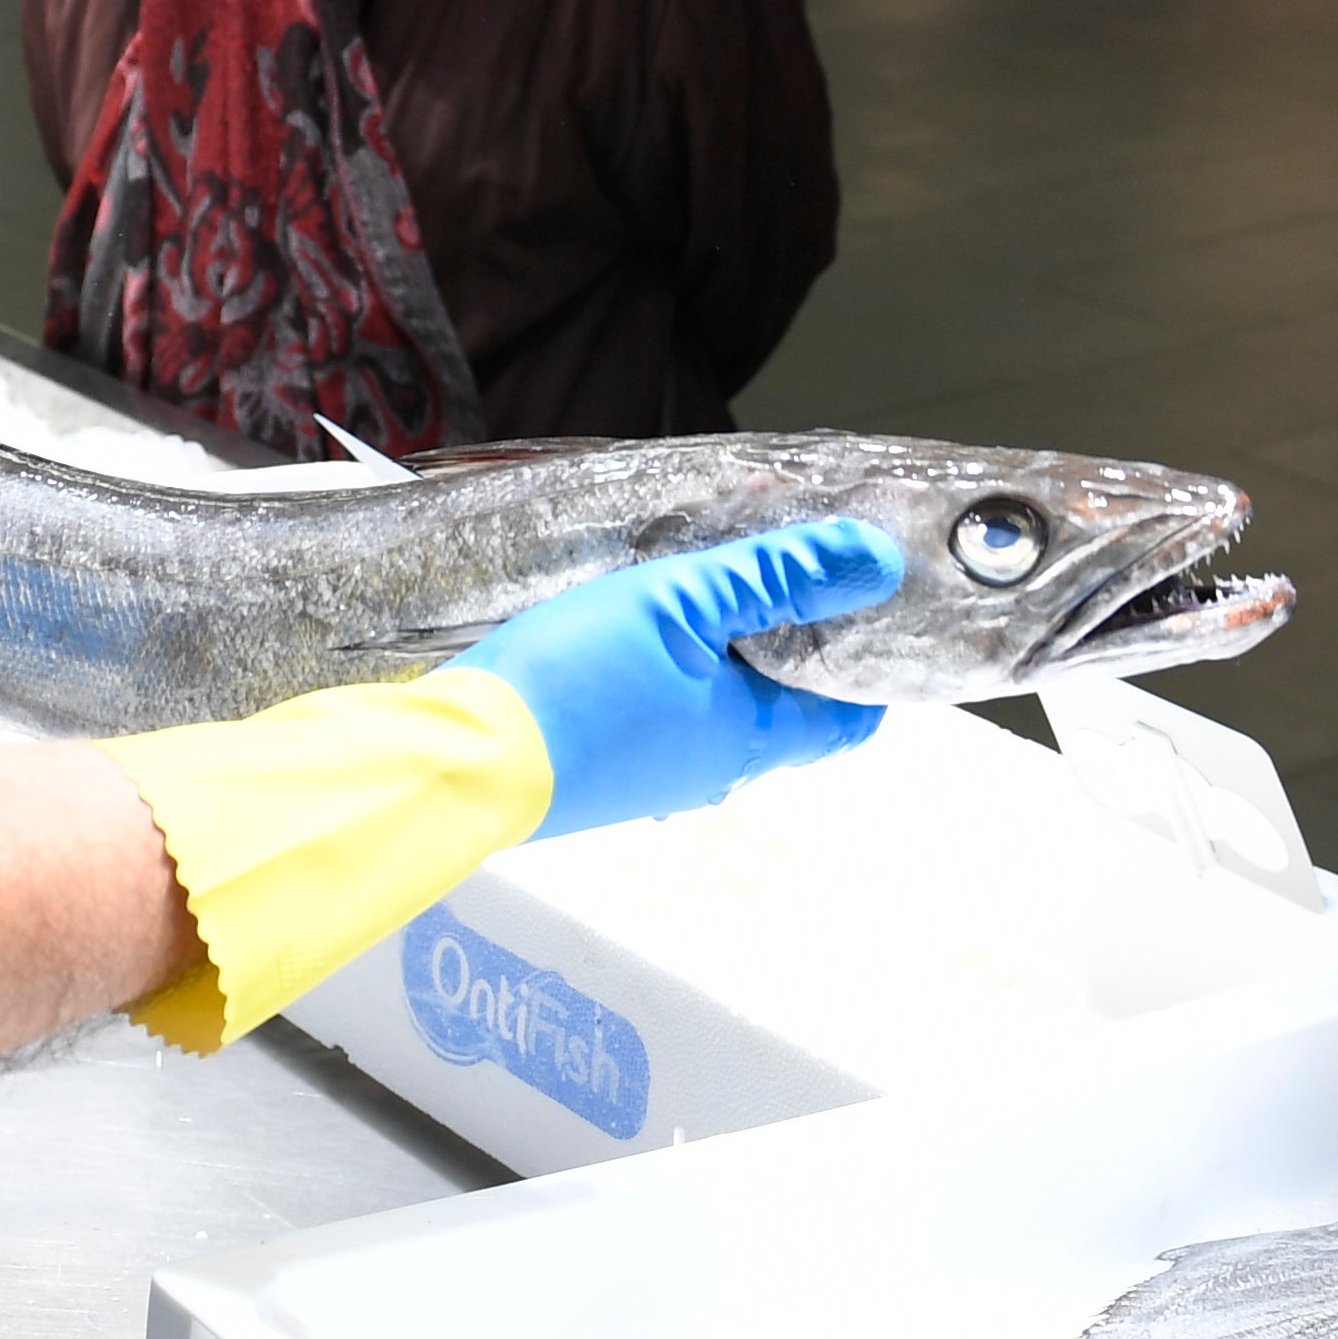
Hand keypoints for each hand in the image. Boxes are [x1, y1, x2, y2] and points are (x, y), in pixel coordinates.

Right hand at [457, 518, 899, 836]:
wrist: (463, 762)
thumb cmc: (575, 679)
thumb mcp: (681, 599)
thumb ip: (777, 575)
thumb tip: (874, 560)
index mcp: (753, 736)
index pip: (850, 716)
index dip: (865, 658)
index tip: (858, 601)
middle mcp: (715, 770)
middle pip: (783, 708)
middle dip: (790, 641)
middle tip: (776, 568)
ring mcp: (657, 778)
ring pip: (720, 710)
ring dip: (724, 654)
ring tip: (702, 582)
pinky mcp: (605, 773)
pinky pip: (664, 719)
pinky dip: (671, 673)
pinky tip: (635, 629)